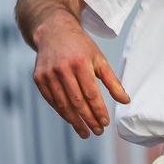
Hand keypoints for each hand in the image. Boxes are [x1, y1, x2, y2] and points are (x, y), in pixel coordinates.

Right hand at [31, 12, 129, 137]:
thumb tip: (125, 101)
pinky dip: (62, 112)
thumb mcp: (99, 59)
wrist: (54, 31)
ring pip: (63, 104)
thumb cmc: (80, 47)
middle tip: (97, 131)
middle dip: (88, 119)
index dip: (98, 110)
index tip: (105, 123)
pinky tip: (71, 120)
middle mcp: (63, 68)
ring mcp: (48, 74)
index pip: (91, 93)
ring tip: (85, 132)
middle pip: (77, 101)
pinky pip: (51, 100)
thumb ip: (112, 81)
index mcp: (80, 63)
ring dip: (75, 121)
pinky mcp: (39, 78)